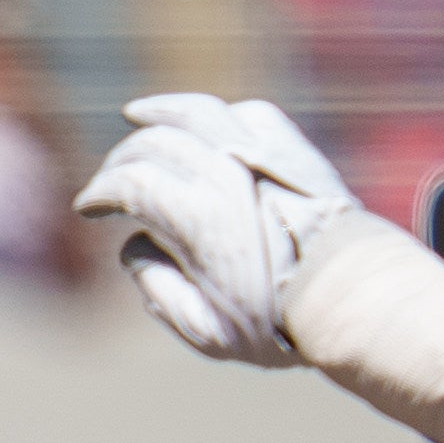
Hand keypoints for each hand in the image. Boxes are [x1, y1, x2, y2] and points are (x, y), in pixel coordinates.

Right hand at [71, 92, 363, 369]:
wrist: (355, 295)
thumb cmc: (280, 323)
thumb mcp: (203, 330)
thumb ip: (156, 289)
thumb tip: (134, 248)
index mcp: (196, 216)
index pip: (128, 182)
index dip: (99, 193)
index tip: (88, 208)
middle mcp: (225, 172)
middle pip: (153, 142)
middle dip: (119, 161)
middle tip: (108, 183)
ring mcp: (261, 153)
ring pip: (197, 113)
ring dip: (159, 113)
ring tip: (137, 115)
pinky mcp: (292, 151)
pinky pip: (245, 114)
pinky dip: (216, 115)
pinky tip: (206, 122)